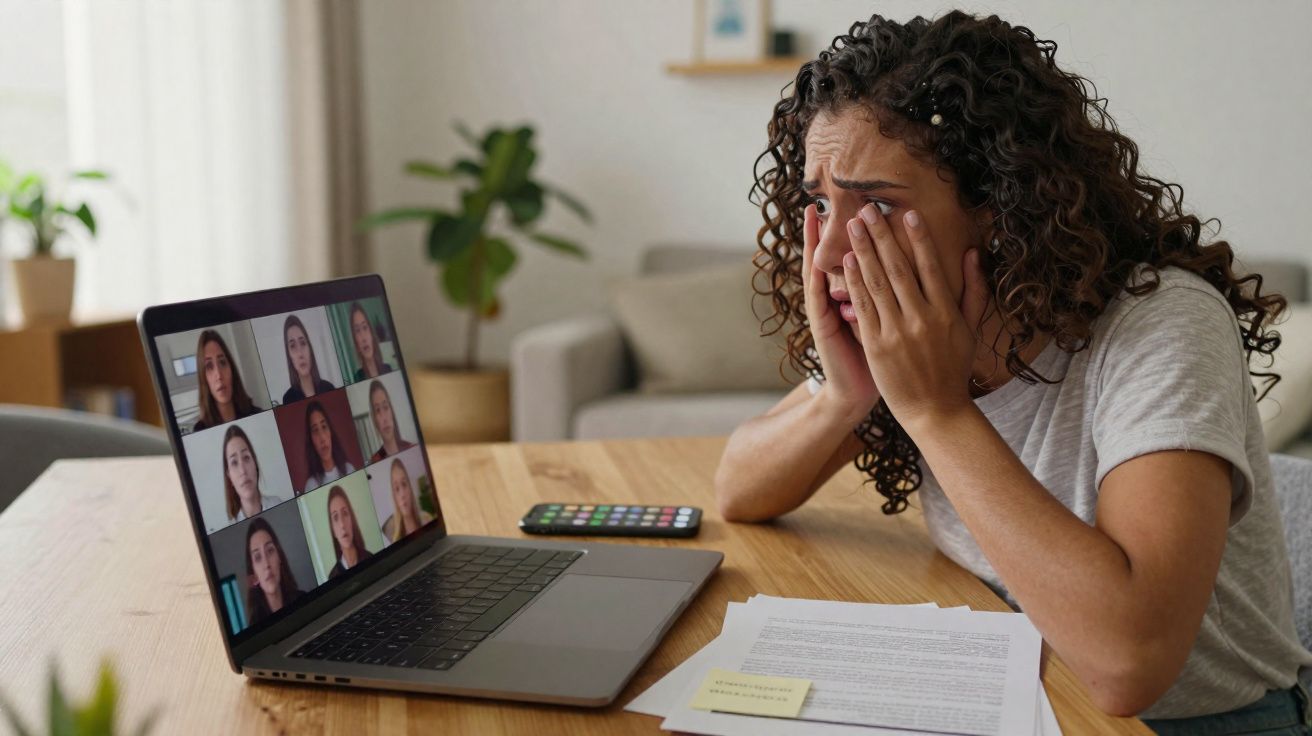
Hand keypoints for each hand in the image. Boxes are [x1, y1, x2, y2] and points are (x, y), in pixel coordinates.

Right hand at [800, 203, 880, 425]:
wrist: (858, 394)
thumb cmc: (880, 362)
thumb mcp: (888, 326)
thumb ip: (893, 298)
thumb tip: (910, 273)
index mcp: (858, 297)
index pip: (854, 257)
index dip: (854, 231)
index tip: (858, 204)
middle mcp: (837, 299)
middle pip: (832, 255)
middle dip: (830, 227)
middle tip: (826, 198)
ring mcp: (827, 311)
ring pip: (819, 269)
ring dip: (815, 242)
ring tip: (812, 215)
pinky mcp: (822, 326)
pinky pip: (818, 295)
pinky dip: (818, 276)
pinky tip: (818, 256)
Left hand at [841, 205, 988, 431]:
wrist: (935, 410)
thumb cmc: (953, 368)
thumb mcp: (970, 329)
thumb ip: (973, 290)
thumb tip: (973, 253)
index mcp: (946, 312)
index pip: (930, 266)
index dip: (918, 238)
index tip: (906, 213)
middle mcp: (922, 318)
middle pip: (898, 268)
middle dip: (881, 235)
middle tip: (868, 209)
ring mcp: (897, 331)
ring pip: (877, 283)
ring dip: (863, 251)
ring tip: (853, 226)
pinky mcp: (877, 345)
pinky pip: (863, 307)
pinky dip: (854, 282)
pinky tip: (846, 262)